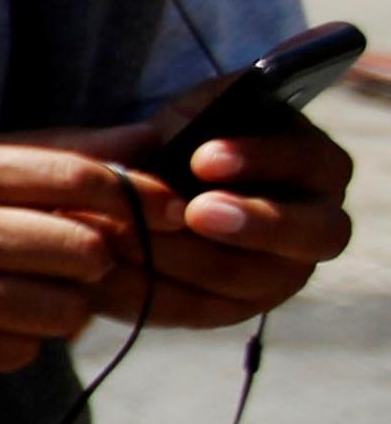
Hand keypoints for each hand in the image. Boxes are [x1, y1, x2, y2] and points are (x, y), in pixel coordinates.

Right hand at [0, 135, 144, 372]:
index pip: (78, 180)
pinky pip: (23, 352)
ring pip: (62, 311)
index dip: (135, 197)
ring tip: (33, 290)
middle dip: (95, 257)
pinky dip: (23, 340)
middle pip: (84, 251)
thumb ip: (48, 153)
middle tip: (74, 255)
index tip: (159, 209)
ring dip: (64, 304)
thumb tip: (148, 144)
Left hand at [39, 101, 357, 330]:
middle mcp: (315, 224)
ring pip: (244, 278)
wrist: (151, 184)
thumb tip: (152, 139)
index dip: (259, 159)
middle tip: (193, 211)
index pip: (306, 161)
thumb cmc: (180, 137)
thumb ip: (181, 119)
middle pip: (307, 234)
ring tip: (125, 234)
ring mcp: (281, 273)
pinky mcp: (234, 307)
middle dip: (247, 221)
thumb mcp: (182, 114)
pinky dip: (150, 290)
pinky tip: (108, 268)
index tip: (202, 158)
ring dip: (182, 257)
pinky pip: (198, 309)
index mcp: (314, 164)